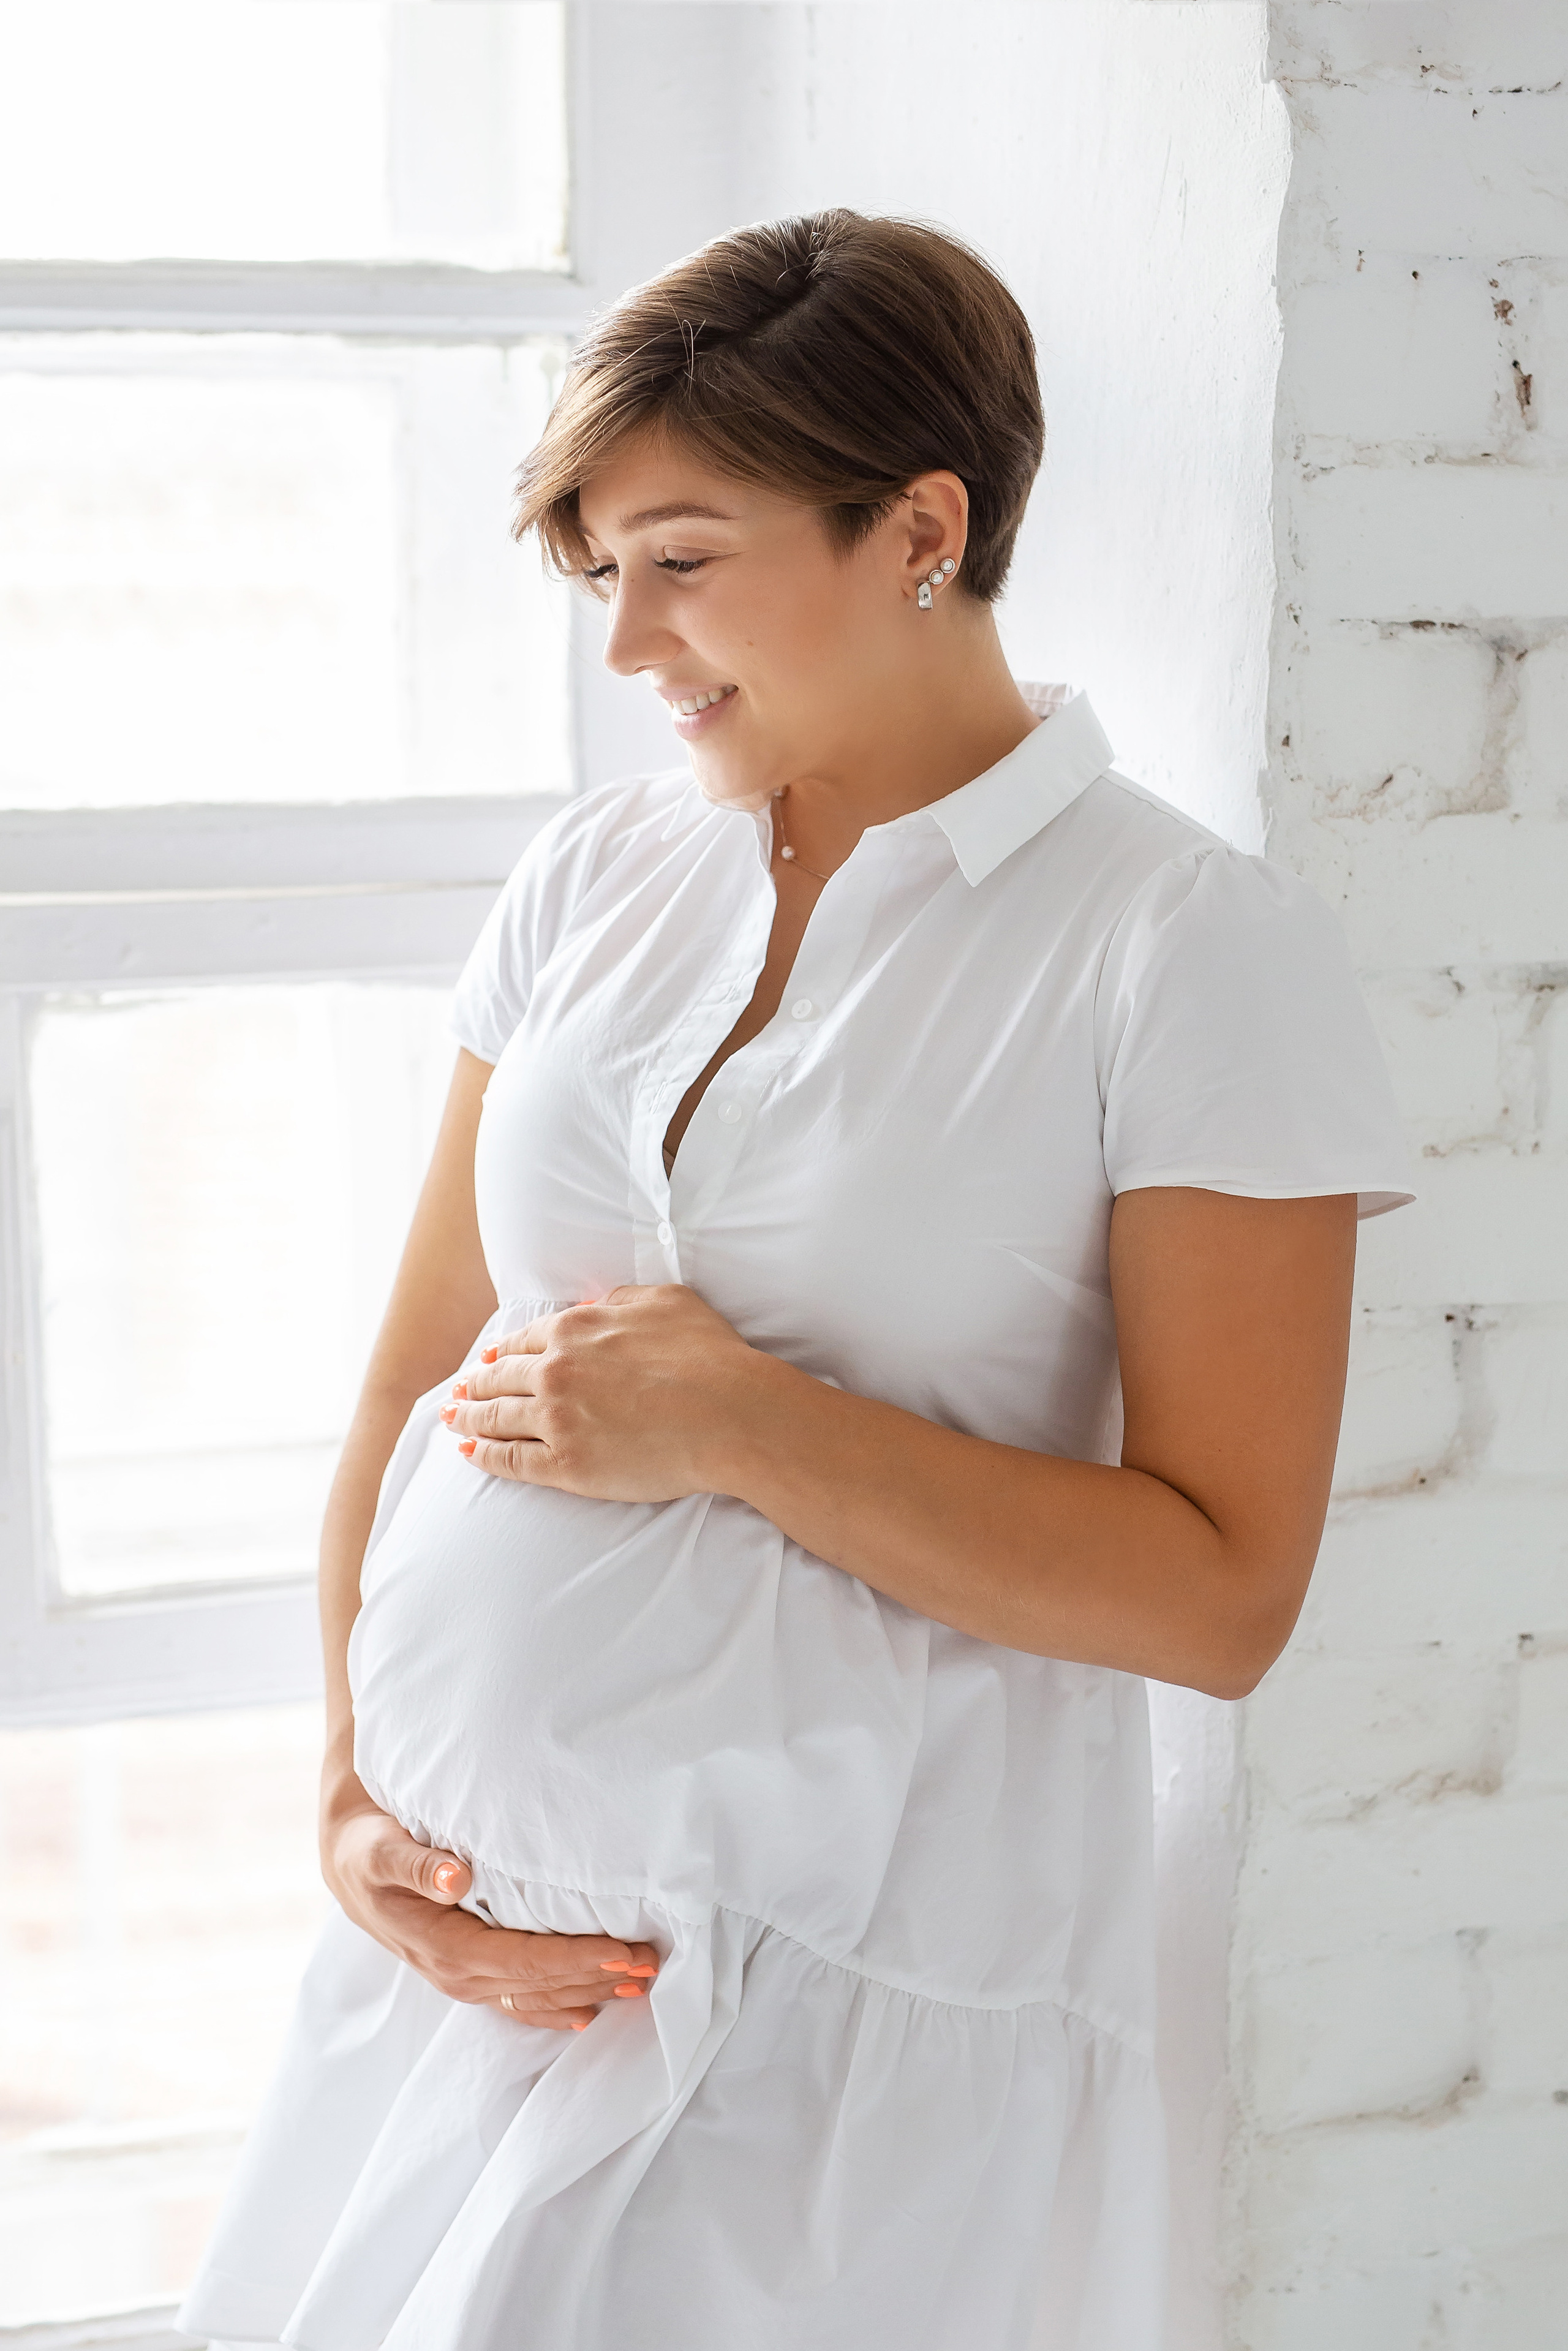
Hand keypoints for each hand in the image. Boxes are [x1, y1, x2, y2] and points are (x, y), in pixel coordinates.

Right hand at [321, 1776, 658, 2029]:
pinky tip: (589, 2012)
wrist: (347, 1867)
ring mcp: (463, 1980)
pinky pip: (519, 2002)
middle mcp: (457, 1973)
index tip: (620, 1950)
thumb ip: (417, 1864)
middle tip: (650, 1964)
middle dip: (595, 1976)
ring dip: (586, 1993)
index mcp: (442, 1946)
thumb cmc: (369, 1850)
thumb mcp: (382, 1849)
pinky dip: (556, 2008)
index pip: (523, 1961)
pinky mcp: (469, 1974)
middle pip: (539, 1985)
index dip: (574, 1960)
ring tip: (638, 1984)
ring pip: (535, 1999)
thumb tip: (455, 1878)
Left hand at [439, 1283, 758, 1498]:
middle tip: (458, 1393)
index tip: (487, 1360)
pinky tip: (470, 1453)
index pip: (523, 1341)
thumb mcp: (666, 1300)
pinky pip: (511, 1460)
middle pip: (500, 1378)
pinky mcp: (566, 1465)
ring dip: (469, 1418)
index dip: (501, 1352)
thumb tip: (593, 1303)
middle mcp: (556, 1371)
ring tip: (453, 1420)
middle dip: (474, 1385)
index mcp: (576, 1329)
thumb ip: (619, 1298)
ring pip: (496, 1418)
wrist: (730, 1414)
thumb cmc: (709, 1355)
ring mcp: (557, 1419)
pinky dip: (484, 1455)